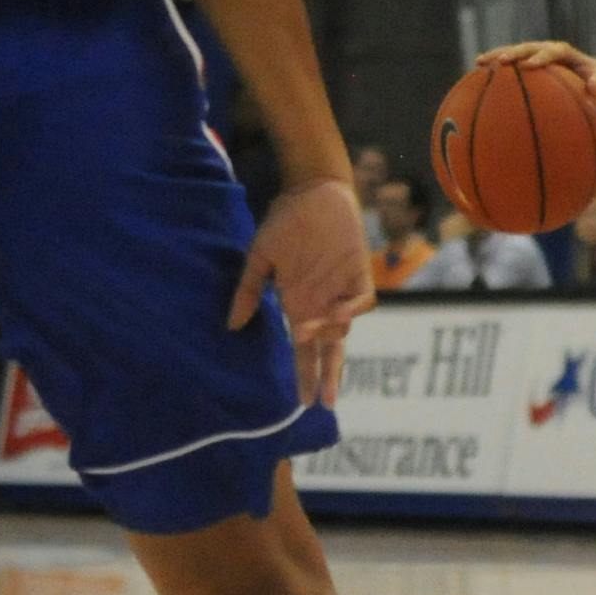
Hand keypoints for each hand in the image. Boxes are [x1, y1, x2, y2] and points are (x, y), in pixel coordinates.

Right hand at [233, 180, 368, 405]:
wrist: (311, 191)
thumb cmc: (284, 223)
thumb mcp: (261, 258)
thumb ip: (250, 291)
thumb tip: (232, 324)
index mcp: (298, 305)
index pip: (304, 349)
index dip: (305, 374)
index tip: (302, 402)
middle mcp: (321, 304)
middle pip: (329, 348)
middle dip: (328, 375)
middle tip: (326, 402)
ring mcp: (341, 289)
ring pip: (343, 328)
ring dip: (330, 335)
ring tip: (313, 332)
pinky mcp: (359, 273)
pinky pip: (363, 301)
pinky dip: (354, 311)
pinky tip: (338, 313)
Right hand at [471, 39, 595, 104]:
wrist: (590, 75)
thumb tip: (594, 87)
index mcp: (564, 53)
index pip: (552, 52)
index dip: (540, 58)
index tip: (529, 66)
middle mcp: (547, 50)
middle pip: (528, 48)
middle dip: (514, 53)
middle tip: (500, 61)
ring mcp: (535, 55)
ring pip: (514, 52)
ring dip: (497, 56)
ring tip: (479, 62)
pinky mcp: (527, 63)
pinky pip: (510, 64)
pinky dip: (495, 67)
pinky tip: (476, 74)